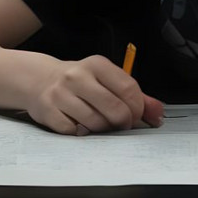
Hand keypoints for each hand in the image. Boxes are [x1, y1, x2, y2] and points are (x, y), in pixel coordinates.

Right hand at [25, 54, 162, 134]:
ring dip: (104, 130)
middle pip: (114, 109)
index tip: (138, 116)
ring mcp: (61, 94)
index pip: (128, 89)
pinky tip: (81, 125)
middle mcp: (78, 76)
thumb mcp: (107, 80)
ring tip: (102, 124)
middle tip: (122, 125)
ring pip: (96, 123)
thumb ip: (135, 95)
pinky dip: (82, 133)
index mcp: (97, 64)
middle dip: (124, 122)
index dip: (138, 108)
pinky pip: (75, 132)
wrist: (40, 80)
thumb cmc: (81, 82)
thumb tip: (158, 113)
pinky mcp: (48, 112)